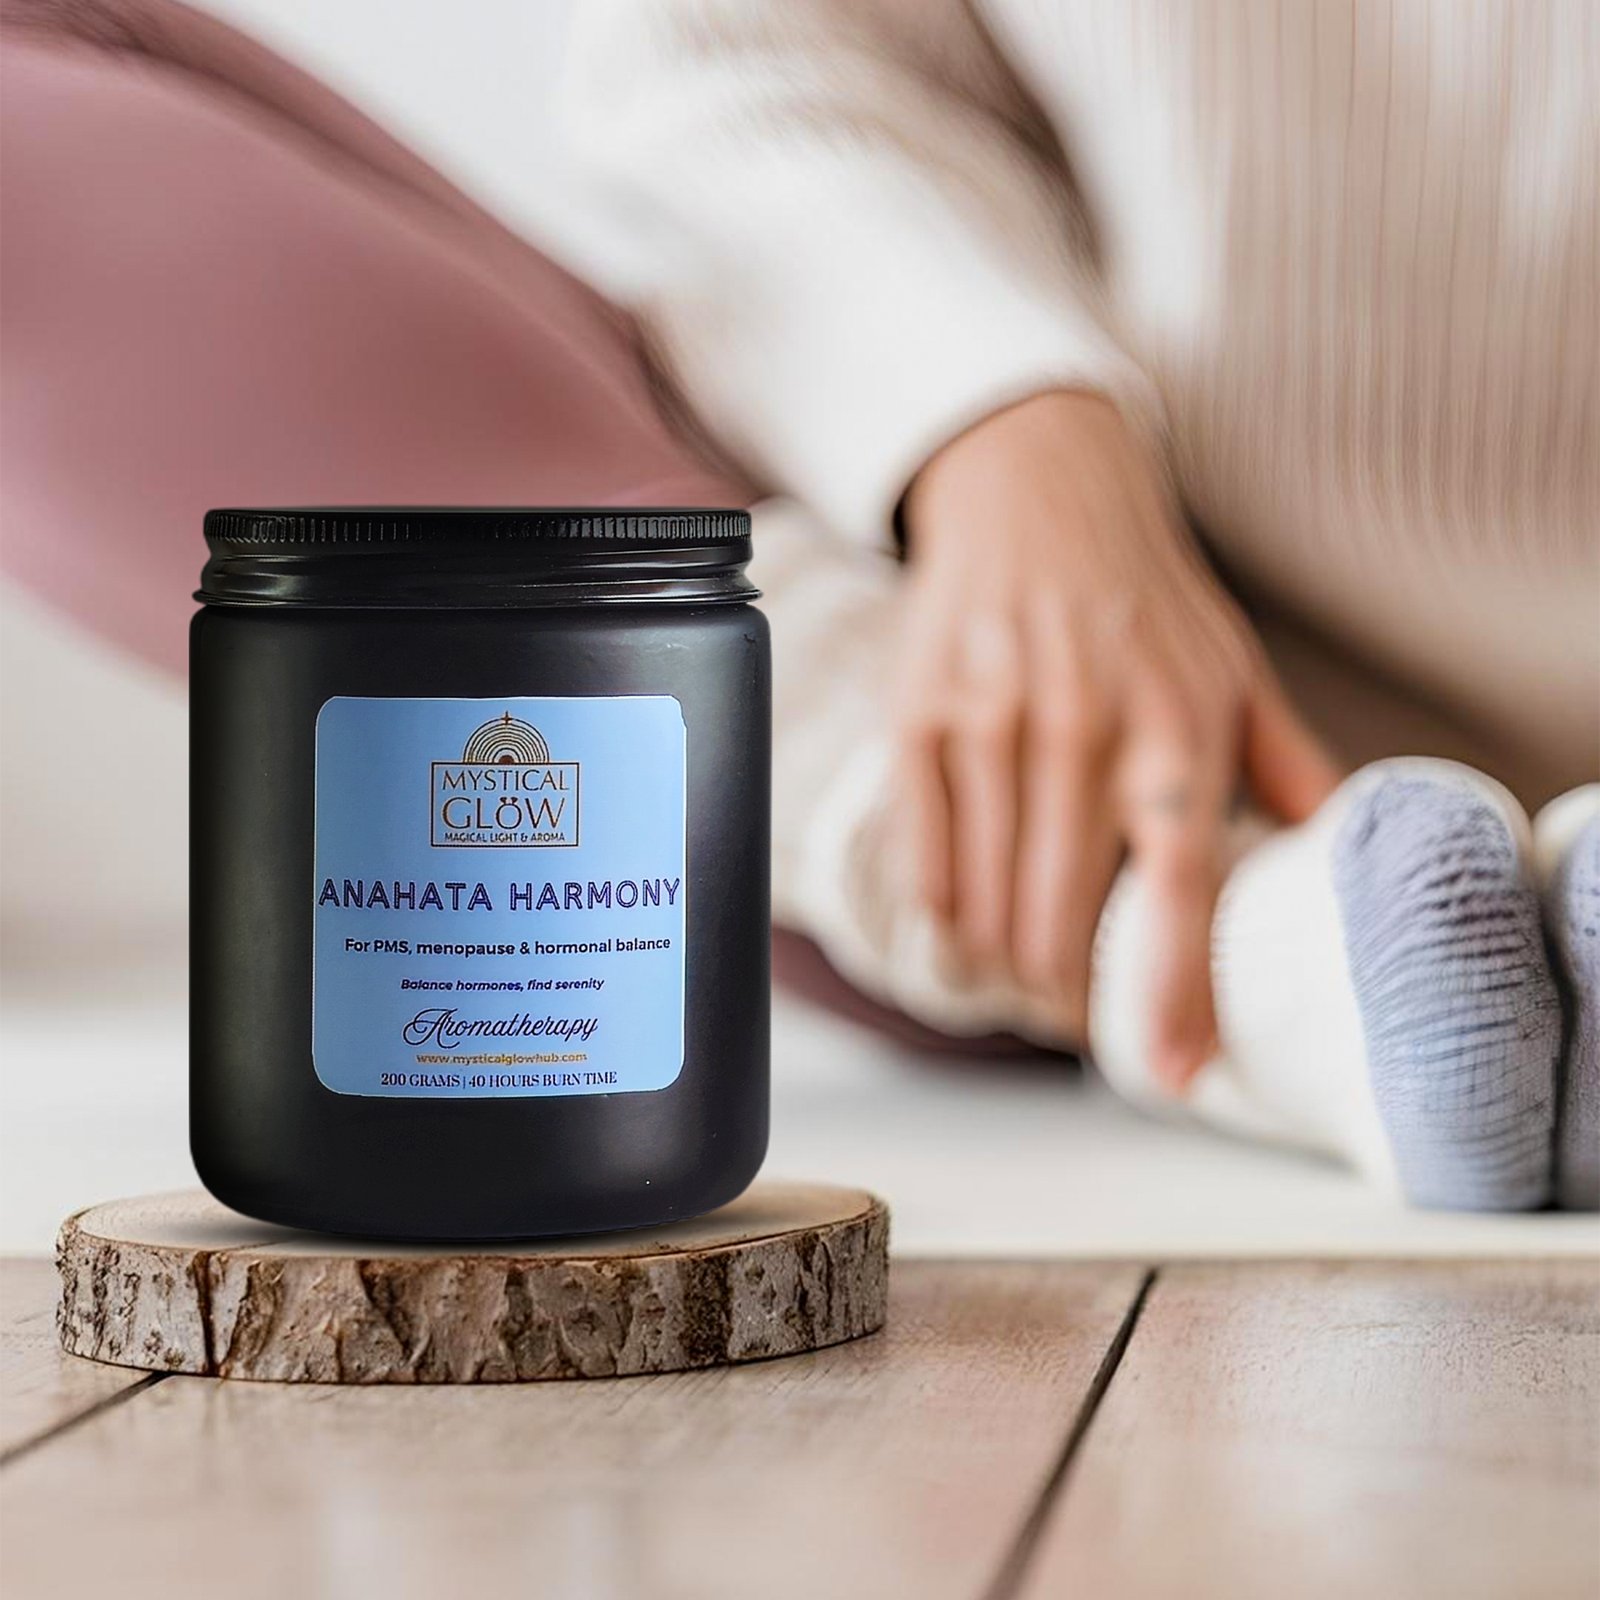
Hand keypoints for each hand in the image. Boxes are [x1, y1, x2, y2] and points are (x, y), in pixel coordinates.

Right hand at [896, 390, 1339, 1087]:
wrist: (1035, 488)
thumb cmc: (1142, 595)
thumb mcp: (1233, 669)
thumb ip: (1287, 769)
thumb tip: (1335, 856)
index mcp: (1176, 729)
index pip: (1179, 890)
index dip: (1174, 995)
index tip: (1172, 1072)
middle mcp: (1082, 730)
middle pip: (1063, 920)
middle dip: (1067, 996)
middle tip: (1075, 1015)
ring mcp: (991, 725)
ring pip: (988, 904)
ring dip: (1006, 966)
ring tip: (1024, 976)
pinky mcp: (920, 720)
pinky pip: (927, 861)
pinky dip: (950, 915)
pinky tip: (969, 924)